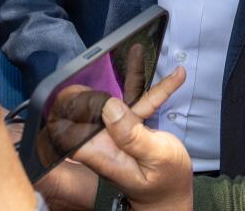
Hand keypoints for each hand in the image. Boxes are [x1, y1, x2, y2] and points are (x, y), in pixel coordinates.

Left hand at [68, 69, 192, 210]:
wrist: (171, 194)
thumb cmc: (165, 182)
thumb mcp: (155, 157)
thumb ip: (132, 135)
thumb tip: (108, 107)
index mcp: (100, 150)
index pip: (68, 124)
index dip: (67, 104)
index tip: (77, 83)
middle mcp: (102, 139)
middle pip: (86, 105)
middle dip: (91, 81)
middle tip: (105, 56)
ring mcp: (115, 131)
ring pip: (114, 97)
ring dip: (128, 75)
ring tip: (138, 50)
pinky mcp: (130, 126)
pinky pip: (138, 102)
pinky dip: (156, 90)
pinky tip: (177, 77)